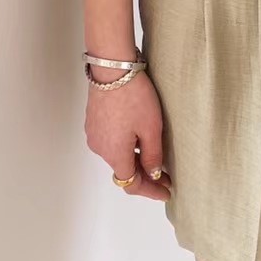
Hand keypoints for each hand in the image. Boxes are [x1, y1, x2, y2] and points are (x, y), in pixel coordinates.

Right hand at [86, 66, 171, 200]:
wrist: (113, 68)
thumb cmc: (134, 96)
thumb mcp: (152, 129)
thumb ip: (153, 156)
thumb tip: (153, 175)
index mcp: (115, 154)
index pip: (132, 184)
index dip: (150, 191)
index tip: (166, 192)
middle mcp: (100, 148)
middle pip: (123, 170)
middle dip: (145, 175)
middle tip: (166, 176)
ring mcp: (94, 134)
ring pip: (117, 155)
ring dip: (135, 159)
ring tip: (155, 156)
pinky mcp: (93, 121)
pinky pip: (111, 142)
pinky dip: (125, 146)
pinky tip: (139, 139)